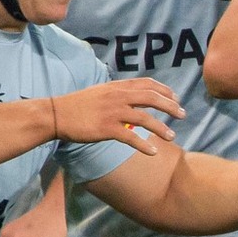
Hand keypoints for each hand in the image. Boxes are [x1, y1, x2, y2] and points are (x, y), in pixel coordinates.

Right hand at [49, 79, 183, 154]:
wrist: (54, 114)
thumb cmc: (78, 105)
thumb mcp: (100, 92)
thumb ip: (119, 93)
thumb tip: (137, 97)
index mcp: (116, 87)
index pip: (147, 84)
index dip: (165, 90)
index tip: (176, 98)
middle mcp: (117, 96)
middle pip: (152, 98)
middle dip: (171, 106)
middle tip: (183, 115)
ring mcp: (112, 112)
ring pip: (145, 119)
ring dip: (162, 128)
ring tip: (173, 136)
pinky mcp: (105, 128)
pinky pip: (130, 137)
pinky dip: (143, 145)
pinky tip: (153, 152)